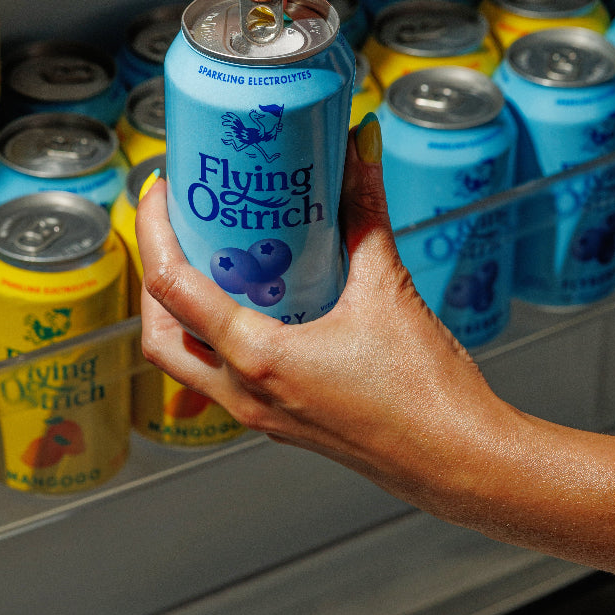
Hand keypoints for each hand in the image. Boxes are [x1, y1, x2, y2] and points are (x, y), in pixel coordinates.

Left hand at [137, 118, 614, 576]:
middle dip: (151, 277)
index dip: (154, 231)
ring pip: (186, 365)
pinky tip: (249, 302)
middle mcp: (247, 395)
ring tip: (200, 259)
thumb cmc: (427, 395)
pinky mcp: (283, 422)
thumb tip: (359, 150)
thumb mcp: (389, 290)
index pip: (173, 290)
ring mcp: (262, 415)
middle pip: (159, 337)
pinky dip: (215, 338)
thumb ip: (366, 215)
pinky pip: (222, 380)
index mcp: (259, 361)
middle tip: (167, 226)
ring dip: (178, 313)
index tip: (161, 191)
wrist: (463, 463)